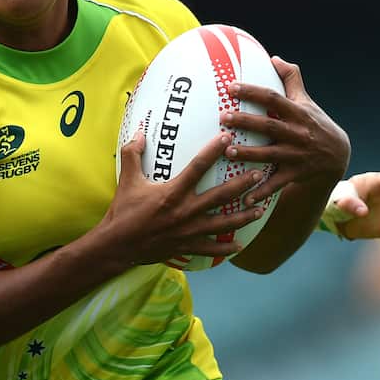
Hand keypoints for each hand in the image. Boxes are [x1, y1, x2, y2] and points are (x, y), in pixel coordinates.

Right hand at [99, 132, 268, 264]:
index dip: (213, 151)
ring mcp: (188, 231)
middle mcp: (185, 211)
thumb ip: (133, 154)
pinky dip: (226, 248)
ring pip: (223, 223)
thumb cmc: (123, 211)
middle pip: (221, 196)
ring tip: (261, 209)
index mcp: (172, 192)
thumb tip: (140, 131)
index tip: (228, 138)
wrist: (118, 245)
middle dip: (243, 184)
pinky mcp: (186, 246)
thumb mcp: (126, 180)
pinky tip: (239, 245)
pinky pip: (211, 248)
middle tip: (259, 174)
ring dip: (244, 216)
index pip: (198, 167)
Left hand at [220, 57, 350, 203]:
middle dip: (247, 122)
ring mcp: (297, 155)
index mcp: (298, 113)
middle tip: (223, 117)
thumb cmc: (314, 123)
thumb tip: (273, 58)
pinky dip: (261, 191)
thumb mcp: (306, 101)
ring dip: (249, 154)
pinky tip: (243, 197)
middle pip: (270, 126)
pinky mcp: (295, 174)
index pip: (274, 98)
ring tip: (227, 150)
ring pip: (270, 155)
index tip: (231, 86)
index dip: (253, 92)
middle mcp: (298, 133)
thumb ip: (291, 79)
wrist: (338, 155)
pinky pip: (276, 184)